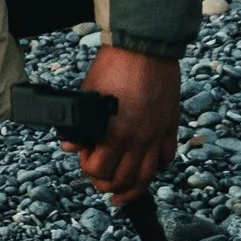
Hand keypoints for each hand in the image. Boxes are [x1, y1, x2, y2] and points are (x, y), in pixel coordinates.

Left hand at [64, 45, 179, 203]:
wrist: (144, 47)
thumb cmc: (114, 66)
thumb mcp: (88, 95)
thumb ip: (80, 125)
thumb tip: (70, 145)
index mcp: (114, 134)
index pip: (99, 170)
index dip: (88, 169)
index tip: (85, 160)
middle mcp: (138, 141)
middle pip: (124, 180)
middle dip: (107, 185)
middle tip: (99, 180)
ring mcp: (157, 135)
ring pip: (147, 177)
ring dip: (132, 189)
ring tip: (122, 193)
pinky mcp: (170, 127)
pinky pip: (166, 158)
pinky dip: (157, 168)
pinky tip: (148, 168)